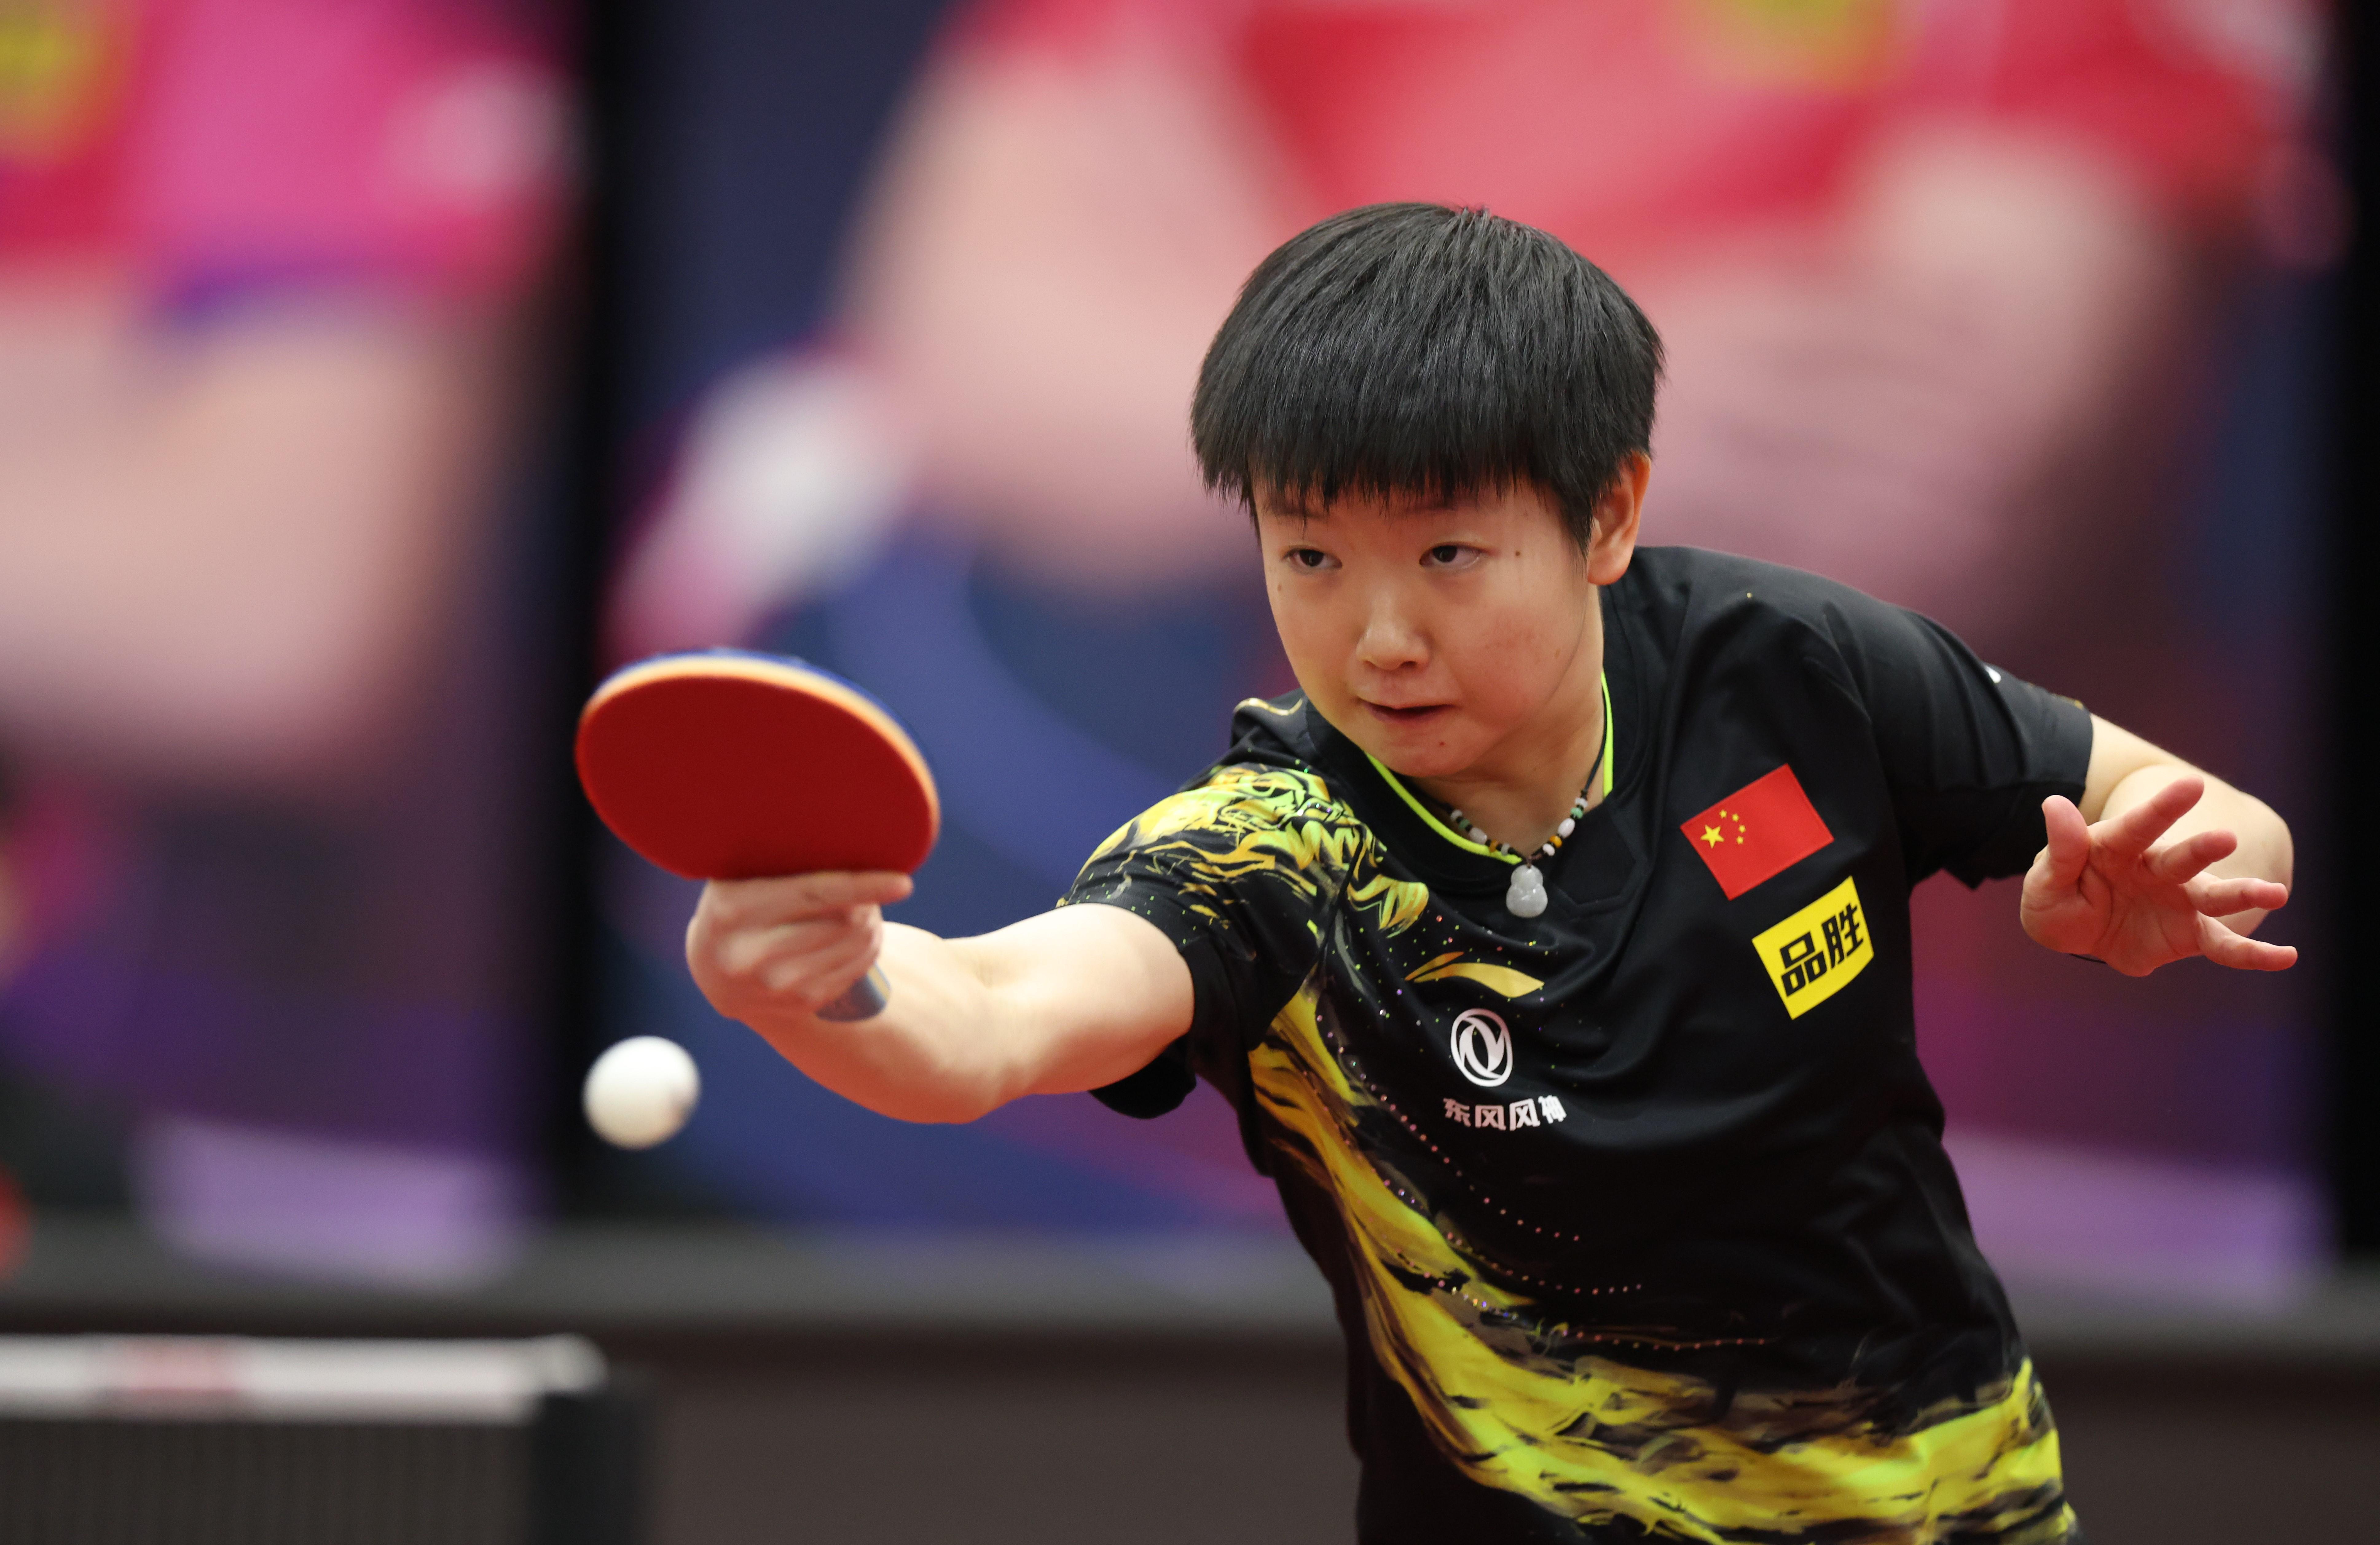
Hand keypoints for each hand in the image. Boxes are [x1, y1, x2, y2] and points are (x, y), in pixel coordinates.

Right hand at [686, 871, 913, 1023]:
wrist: (714, 971)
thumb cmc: (739, 903)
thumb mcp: (741, 876)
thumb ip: (779, 858)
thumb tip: (848, 832)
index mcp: (734, 909)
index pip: (815, 893)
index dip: (864, 885)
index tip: (904, 882)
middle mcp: (751, 954)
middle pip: (844, 921)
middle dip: (868, 901)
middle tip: (869, 887)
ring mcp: (776, 986)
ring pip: (855, 945)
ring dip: (872, 923)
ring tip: (864, 909)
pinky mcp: (800, 1003)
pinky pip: (856, 969)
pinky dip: (867, 949)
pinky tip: (857, 936)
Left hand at [2019, 778, 2295, 976]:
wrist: (2076, 930)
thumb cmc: (2060, 895)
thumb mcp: (2047, 877)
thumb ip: (2060, 847)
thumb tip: (2053, 803)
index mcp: (2120, 846)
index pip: (2140, 824)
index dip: (2163, 807)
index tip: (2191, 784)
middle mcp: (2158, 868)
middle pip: (2183, 857)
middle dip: (2203, 848)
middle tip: (2226, 838)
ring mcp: (2181, 899)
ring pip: (2214, 896)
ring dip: (2243, 894)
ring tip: (2275, 893)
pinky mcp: (2192, 933)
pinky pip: (2225, 945)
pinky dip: (2254, 953)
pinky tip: (2286, 956)